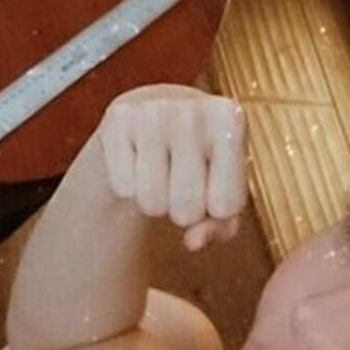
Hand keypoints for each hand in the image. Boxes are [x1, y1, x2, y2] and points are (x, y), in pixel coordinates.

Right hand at [97, 85, 246, 251]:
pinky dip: (129, 187)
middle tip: (181, 181)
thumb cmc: (202, 160)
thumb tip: (193, 241)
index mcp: (230, 118)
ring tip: (160, 173)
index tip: (212, 181)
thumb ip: (221, 225)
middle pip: (187, 207)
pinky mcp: (118, 117)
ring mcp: (152, 110)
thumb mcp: (222, 189)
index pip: (226, 205)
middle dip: (182, 210)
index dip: (215, 209)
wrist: (159, 114)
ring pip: (152, 202)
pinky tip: (137, 160)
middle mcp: (193, 108)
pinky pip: (124, 188)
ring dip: (155, 202)